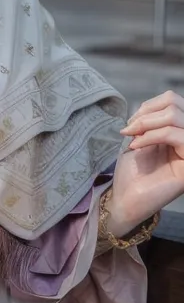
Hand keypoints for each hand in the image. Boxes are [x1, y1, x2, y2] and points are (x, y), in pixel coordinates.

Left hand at [112, 90, 183, 231]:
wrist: (124, 200)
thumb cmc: (131, 174)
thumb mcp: (139, 139)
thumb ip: (148, 121)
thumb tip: (151, 106)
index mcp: (177, 132)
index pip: (174, 101)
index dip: (150, 105)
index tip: (131, 122)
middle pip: (176, 105)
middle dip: (147, 113)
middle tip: (130, 129)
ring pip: (176, 118)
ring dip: (147, 124)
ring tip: (132, 137)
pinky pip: (178, 136)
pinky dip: (152, 135)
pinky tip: (136, 146)